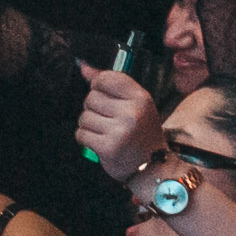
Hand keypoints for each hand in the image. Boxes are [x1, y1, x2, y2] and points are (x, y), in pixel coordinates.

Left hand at [71, 60, 163, 183]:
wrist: (154, 168)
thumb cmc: (141, 133)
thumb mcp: (134, 104)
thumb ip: (110, 84)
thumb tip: (83, 67)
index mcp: (141, 98)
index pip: (105, 78)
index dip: (99, 86)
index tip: (106, 97)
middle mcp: (132, 112)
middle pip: (91, 98)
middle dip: (94, 109)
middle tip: (109, 121)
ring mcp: (120, 131)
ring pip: (83, 117)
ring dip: (89, 125)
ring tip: (106, 132)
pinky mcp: (108, 148)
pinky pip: (81, 134)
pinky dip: (86, 139)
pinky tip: (100, 142)